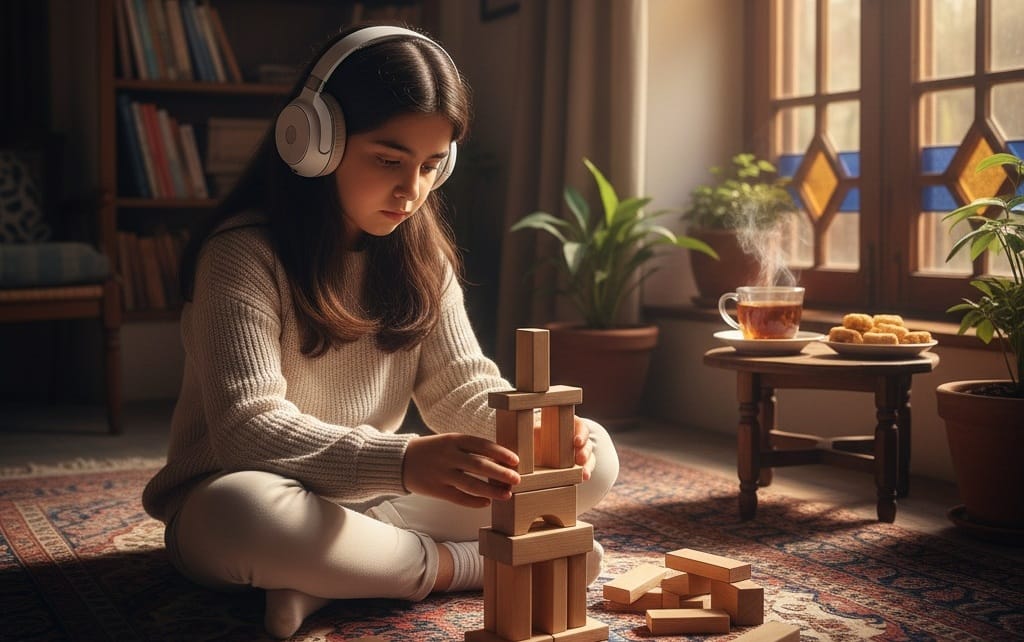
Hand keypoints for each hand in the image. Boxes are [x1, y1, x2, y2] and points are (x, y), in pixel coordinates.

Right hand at [403, 433, 520, 507]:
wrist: (400, 460)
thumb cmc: (432, 450)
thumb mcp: (449, 441)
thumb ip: (470, 449)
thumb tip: (500, 461)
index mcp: (453, 439)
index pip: (482, 444)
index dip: (500, 452)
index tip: (516, 460)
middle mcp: (448, 455)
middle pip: (479, 465)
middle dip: (501, 473)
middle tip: (517, 479)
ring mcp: (441, 473)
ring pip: (471, 484)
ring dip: (491, 490)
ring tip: (507, 495)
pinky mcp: (436, 489)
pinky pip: (459, 498)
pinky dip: (474, 501)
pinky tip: (486, 503)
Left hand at [531, 414, 595, 480]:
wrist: (535, 448)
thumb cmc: (537, 434)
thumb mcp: (535, 431)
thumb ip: (536, 431)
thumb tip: (532, 433)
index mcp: (570, 425)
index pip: (581, 427)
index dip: (581, 434)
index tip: (577, 442)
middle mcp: (578, 438)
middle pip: (586, 444)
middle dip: (585, 452)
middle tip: (580, 459)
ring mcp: (580, 452)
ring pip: (589, 457)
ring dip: (587, 465)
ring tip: (584, 474)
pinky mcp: (579, 465)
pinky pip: (585, 468)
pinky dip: (585, 472)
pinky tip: (584, 477)